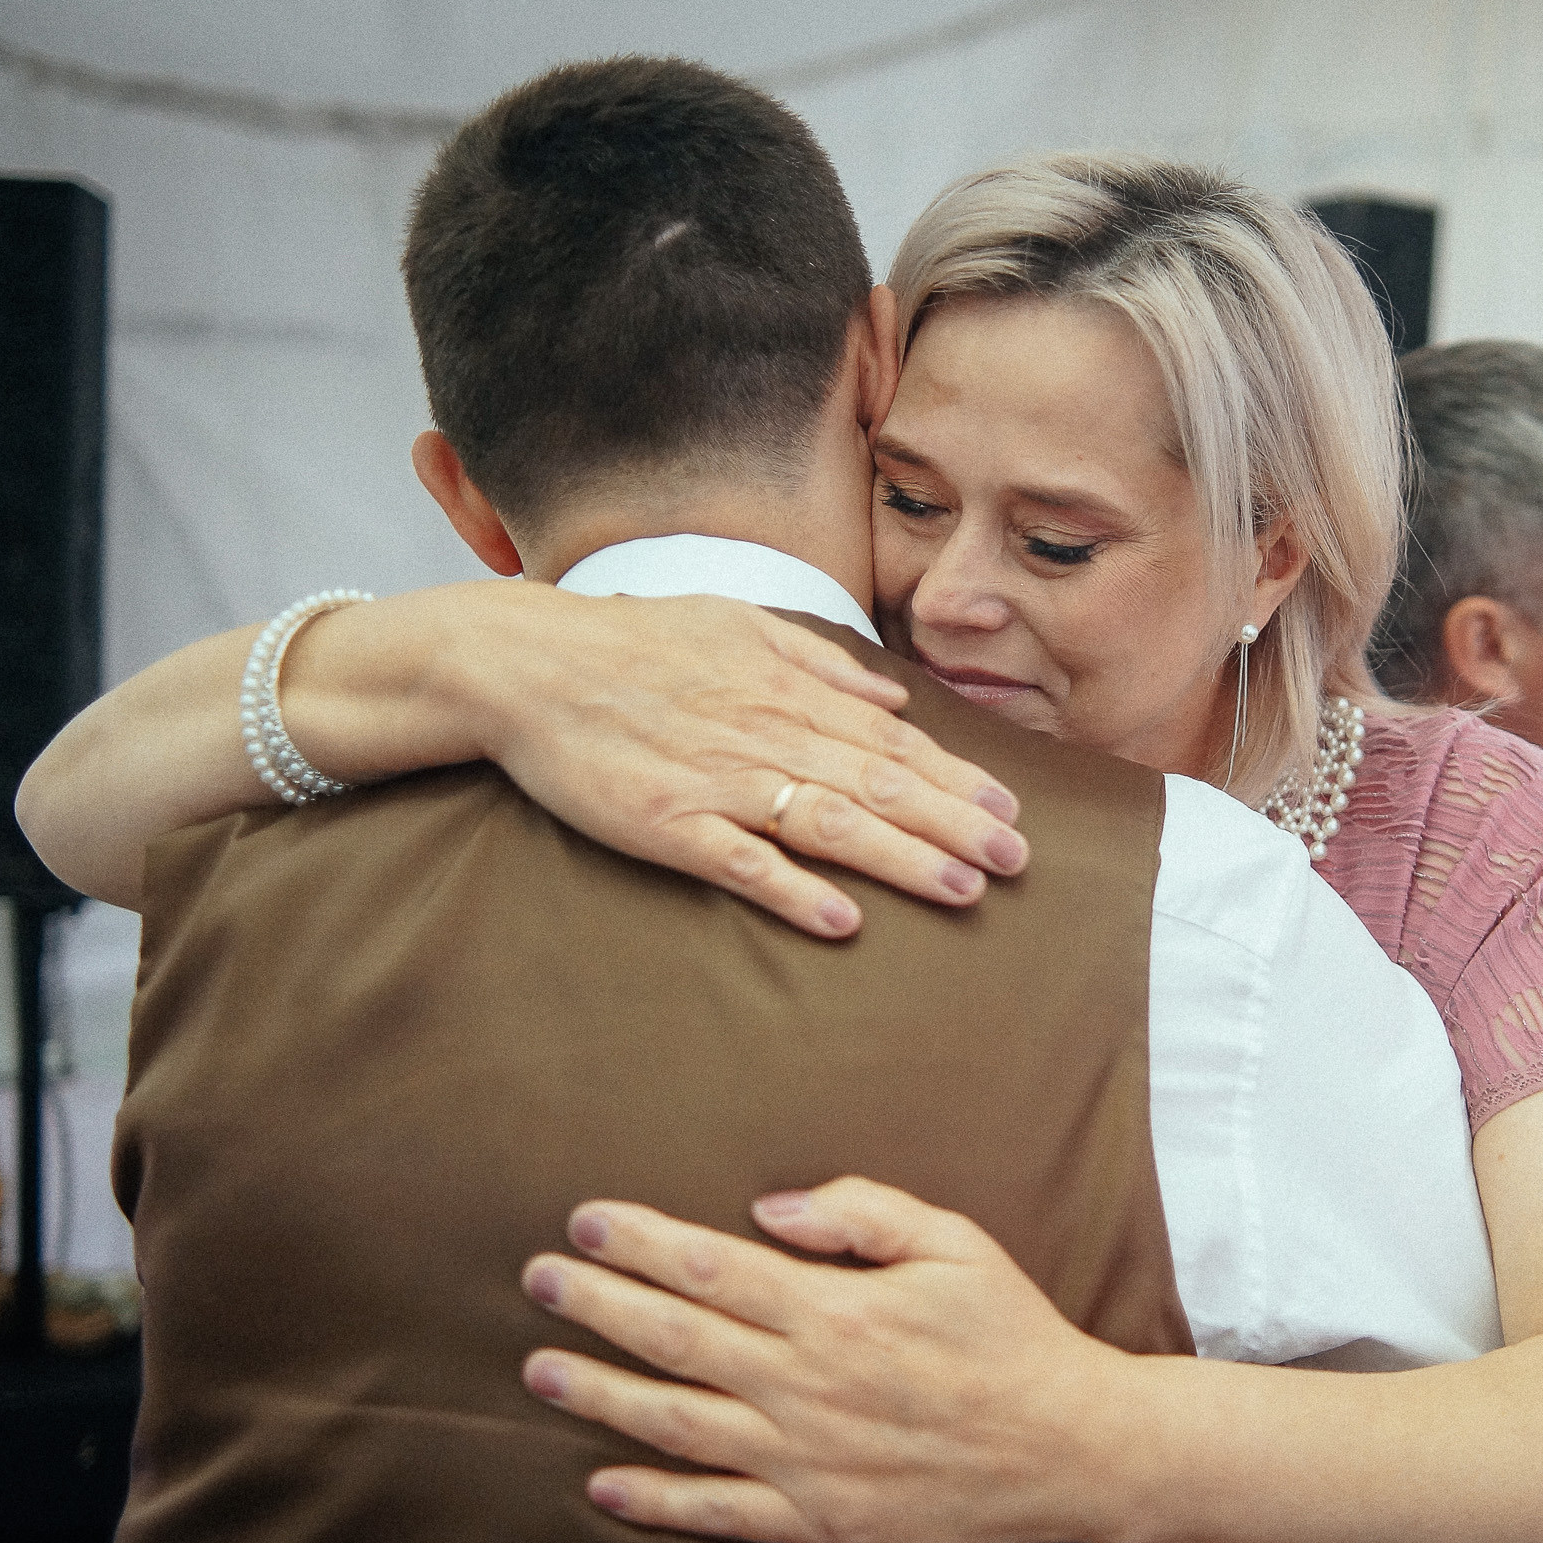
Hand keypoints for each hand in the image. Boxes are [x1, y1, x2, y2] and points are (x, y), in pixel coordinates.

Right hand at [457, 589, 1027, 938]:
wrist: (524, 662)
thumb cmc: (632, 643)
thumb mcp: (736, 623)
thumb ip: (821, 663)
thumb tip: (895, 698)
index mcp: (784, 689)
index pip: (890, 741)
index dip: (955, 776)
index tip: (1009, 806)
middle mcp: (763, 734)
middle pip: (878, 784)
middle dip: (955, 822)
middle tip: (1018, 859)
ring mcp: (715, 781)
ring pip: (828, 823)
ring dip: (901, 858)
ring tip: (963, 889)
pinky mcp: (665, 824)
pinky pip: (740, 863)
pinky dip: (793, 890)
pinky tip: (843, 918)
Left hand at [518, 1181, 1125, 1542]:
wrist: (1070, 1448)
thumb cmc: (1013, 1334)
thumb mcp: (956, 1243)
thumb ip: (861, 1213)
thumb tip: (767, 1210)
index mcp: (836, 1310)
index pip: (710, 1268)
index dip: (639, 1242)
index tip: (586, 1220)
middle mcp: (806, 1384)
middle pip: (676, 1338)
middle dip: (597, 1303)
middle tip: (538, 1279)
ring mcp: (805, 1458)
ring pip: (676, 1423)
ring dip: (601, 1394)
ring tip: (540, 1370)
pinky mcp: (817, 1519)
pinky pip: (717, 1510)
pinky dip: (653, 1500)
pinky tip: (603, 1481)